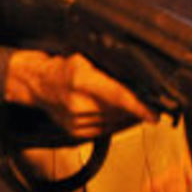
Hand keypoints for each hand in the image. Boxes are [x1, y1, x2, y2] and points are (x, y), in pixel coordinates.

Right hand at [5, 50, 156, 138]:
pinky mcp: (76, 133)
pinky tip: (121, 115)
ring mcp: (76, 122)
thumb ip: (109, 68)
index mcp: (81, 80)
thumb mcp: (86, 58)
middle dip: (138, 109)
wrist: (36, 84)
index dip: (139, 107)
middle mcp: (79, 104)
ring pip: (115, 124)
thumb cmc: (62, 66)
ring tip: (136, 108)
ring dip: (129, 117)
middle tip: (151, 103)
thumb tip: (138, 78)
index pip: (118, 96)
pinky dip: (117, 123)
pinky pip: (106, 131)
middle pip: (119, 112)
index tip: (155, 114)